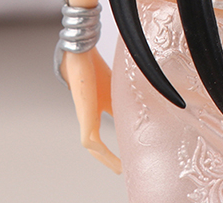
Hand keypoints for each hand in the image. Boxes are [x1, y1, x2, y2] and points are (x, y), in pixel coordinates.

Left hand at [60, 49, 121, 173]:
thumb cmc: (92, 66)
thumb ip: (121, 99)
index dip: (113, 146)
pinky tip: (111, 156)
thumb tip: (142, 103)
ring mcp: (84, 117)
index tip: (127, 155)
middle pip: (96, 145)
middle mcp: (88, 116)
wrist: (79, 54)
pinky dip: (101, 151)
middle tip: (122, 168)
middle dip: (108, 158)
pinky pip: (90, 140)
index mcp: (94, 109)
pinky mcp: (83, 116)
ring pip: (93, 146)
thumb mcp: (114, 87)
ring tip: (119, 167)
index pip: (102, 133)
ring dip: (105, 158)